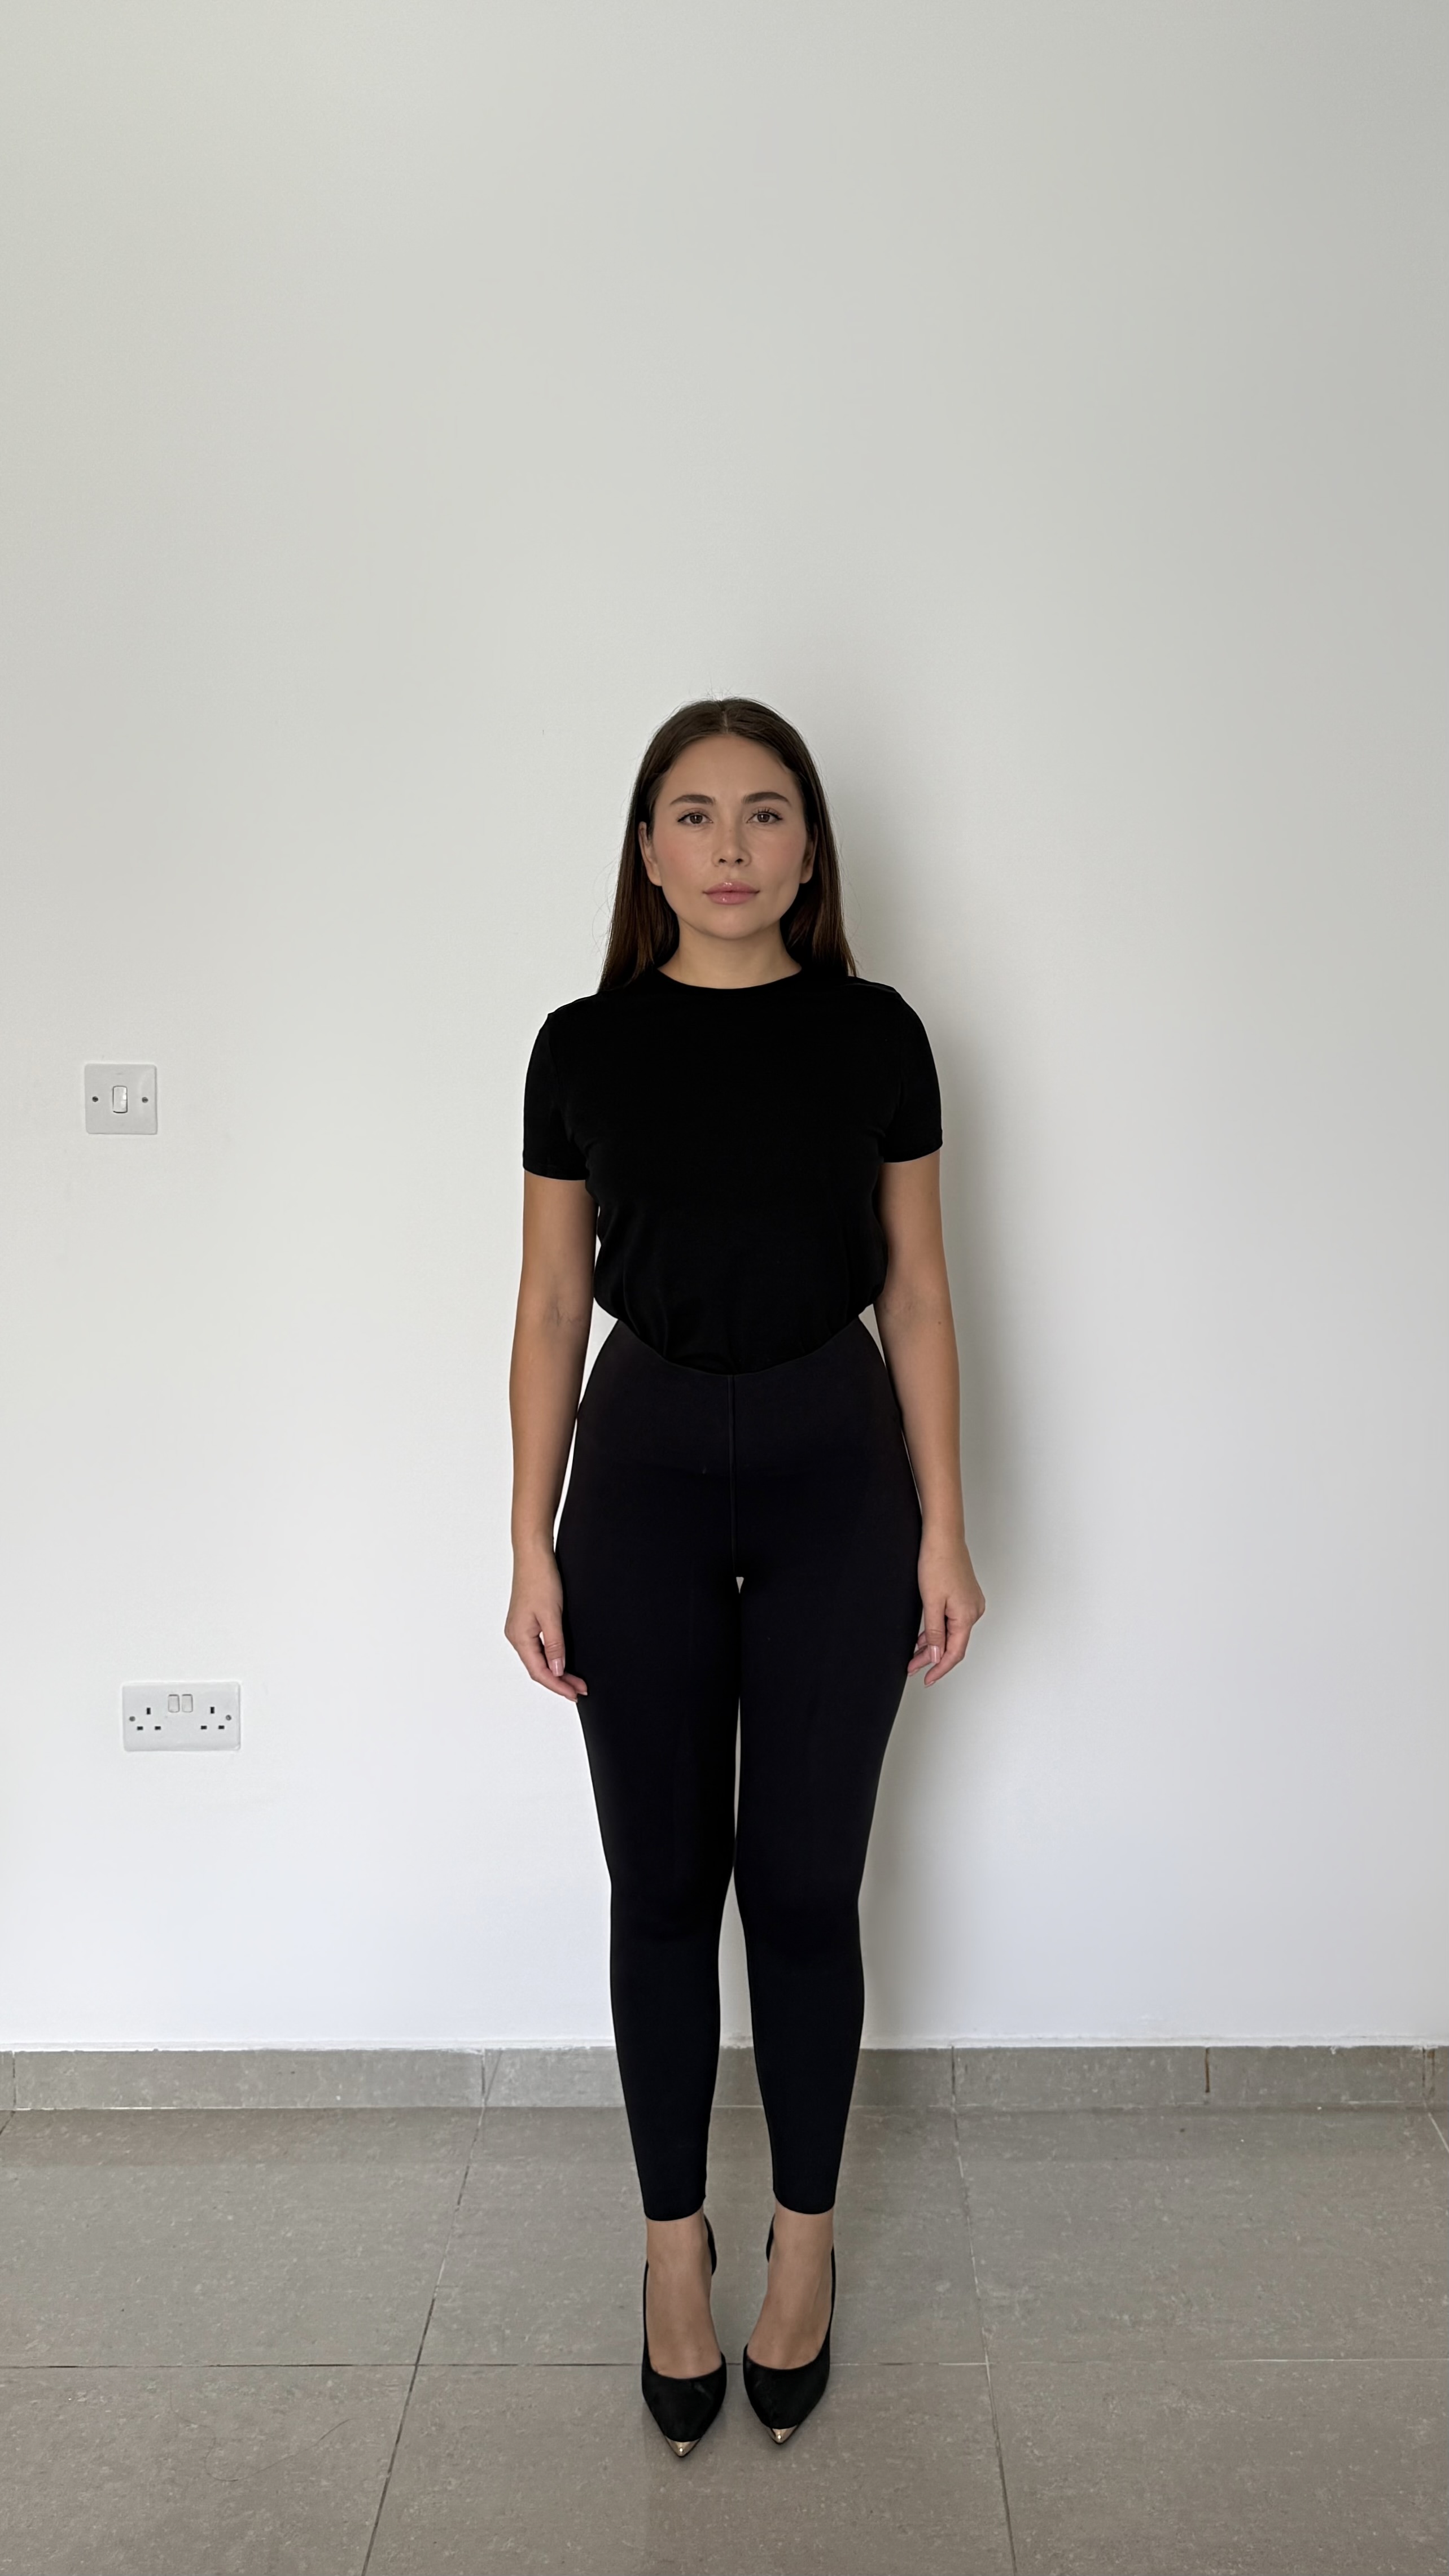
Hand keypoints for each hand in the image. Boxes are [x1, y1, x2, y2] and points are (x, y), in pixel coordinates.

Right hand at [505, 1543, 588, 1700]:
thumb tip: (557, 1670)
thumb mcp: (551, 1615)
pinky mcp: (526, 1623)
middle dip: (559, 1681)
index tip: (574, 1693)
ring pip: (539, 1659)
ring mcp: (520, 1630)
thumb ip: (555, 1645)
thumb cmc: (540, 1580)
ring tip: (575, 1680)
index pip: (539, 1671)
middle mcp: (516, 1636)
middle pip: (538, 1668)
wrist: (534, 1556)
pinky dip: (552, 1658)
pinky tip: (563, 1662)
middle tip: (580, 1689)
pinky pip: (539, 1648)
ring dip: (557, 1671)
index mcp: (519, 1637)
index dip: (557, 1685)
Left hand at [908, 1531, 984, 1685]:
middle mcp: (973, 1611)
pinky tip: (925, 1637)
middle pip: (953, 1644)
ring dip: (934, 1645)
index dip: (940, 1669)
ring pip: (952, 1633)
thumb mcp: (932, 1602)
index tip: (927, 1679)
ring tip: (914, 1656)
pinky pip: (952, 1621)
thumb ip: (935, 1632)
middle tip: (913, 1668)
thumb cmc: (937, 1563)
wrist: (943, 1537)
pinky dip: (939, 1630)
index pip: (954, 1653)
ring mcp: (971, 1603)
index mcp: (967, 1616)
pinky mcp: (965, 1596)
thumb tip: (937, 1656)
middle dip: (932, 1659)